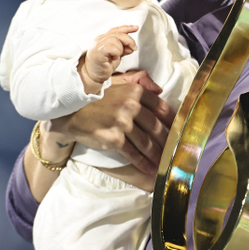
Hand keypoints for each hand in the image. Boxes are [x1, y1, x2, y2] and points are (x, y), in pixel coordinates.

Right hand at [50, 70, 173, 174]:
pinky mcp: (114, 139)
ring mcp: (122, 123)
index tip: (179, 130)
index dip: (172, 121)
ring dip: (157, 155)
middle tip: (176, 151)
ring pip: (146, 142)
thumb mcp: (116, 81)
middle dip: (168, 142)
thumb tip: (159, 89)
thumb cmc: (95, 96)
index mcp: (134, 91)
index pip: (161, 108)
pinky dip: (143, 162)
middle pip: (156, 127)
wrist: (69, 112)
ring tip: (165, 162)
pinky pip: (133, 153)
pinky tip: (151, 168)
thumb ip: (138, 81)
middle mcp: (130, 106)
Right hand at [80, 25, 138, 91]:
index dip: (127, 28)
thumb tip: (132, 47)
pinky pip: (111, 47)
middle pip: (117, 33)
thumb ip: (123, 49)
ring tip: (117, 56)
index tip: (135, 28)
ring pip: (114, 39)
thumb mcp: (116, 56)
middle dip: (129, 40)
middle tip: (133, 48)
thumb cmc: (102, 66)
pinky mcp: (98, 52)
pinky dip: (116, 52)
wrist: (92, 75)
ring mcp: (98, 45)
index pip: (116, 30)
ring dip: (120, 48)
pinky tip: (114, 58)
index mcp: (103, 38)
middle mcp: (100, 39)